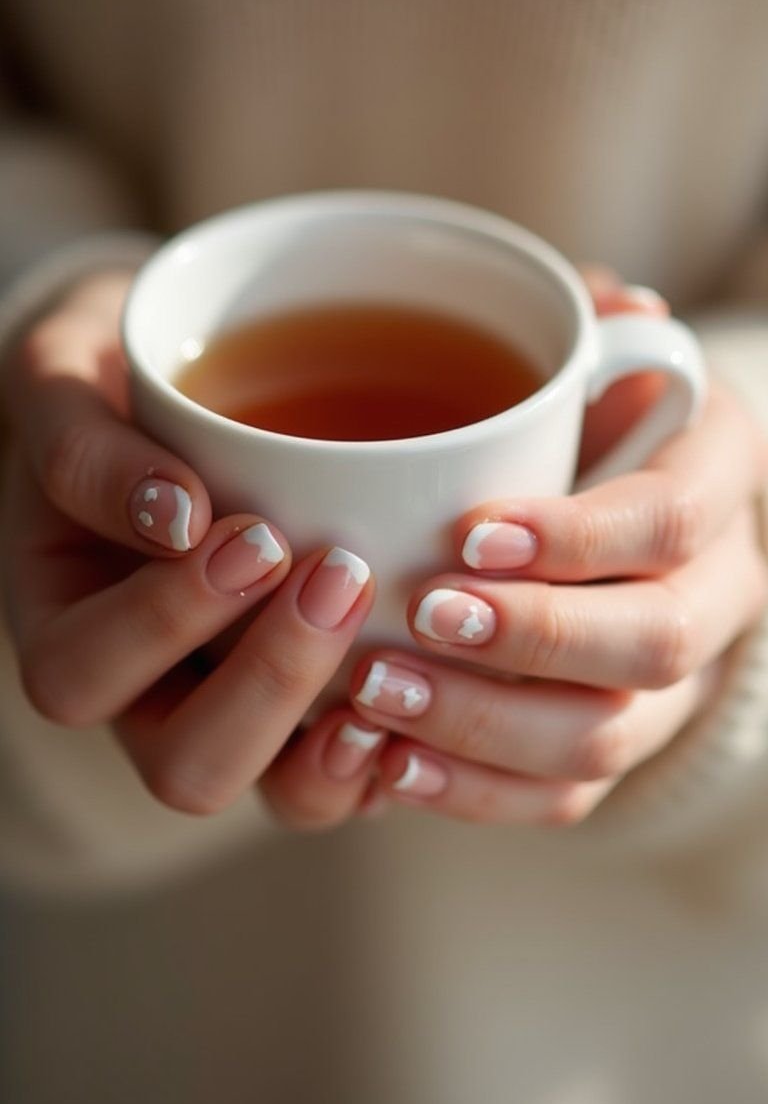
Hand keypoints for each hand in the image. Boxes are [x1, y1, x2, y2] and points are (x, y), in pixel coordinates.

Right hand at [2, 270, 381, 827]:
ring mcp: (246, 715)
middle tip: (334, 569)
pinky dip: (408, 739)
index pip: (81, 675)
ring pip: (286, 795)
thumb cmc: (110, 383)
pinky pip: (367, 773)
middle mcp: (154, 697)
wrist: (189, 382)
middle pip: (188, 766)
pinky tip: (442, 663)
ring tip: (390, 617)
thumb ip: (84, 446)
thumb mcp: (64, 379)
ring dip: (343, 723)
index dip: (159, 620)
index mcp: (69, 630)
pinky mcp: (326, 712)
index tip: (229, 523)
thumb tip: (174, 513)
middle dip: (270, 680)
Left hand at [299, 272, 766, 824]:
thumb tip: (621, 305)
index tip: (470, 532)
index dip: (576, 536)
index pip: (667, 520)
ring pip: (606, 736)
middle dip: (532, 636)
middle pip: (652, 642)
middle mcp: (714, 590)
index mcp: (715, 480)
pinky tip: (393, 768)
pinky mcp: (618, 747)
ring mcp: (671, 686)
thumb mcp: (591, 358)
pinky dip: (476, 793)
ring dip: (487, 725)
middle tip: (422, 614)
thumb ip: (586, 332)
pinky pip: (564, 797)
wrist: (621, 517)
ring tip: (378, 695)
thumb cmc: (587, 417)